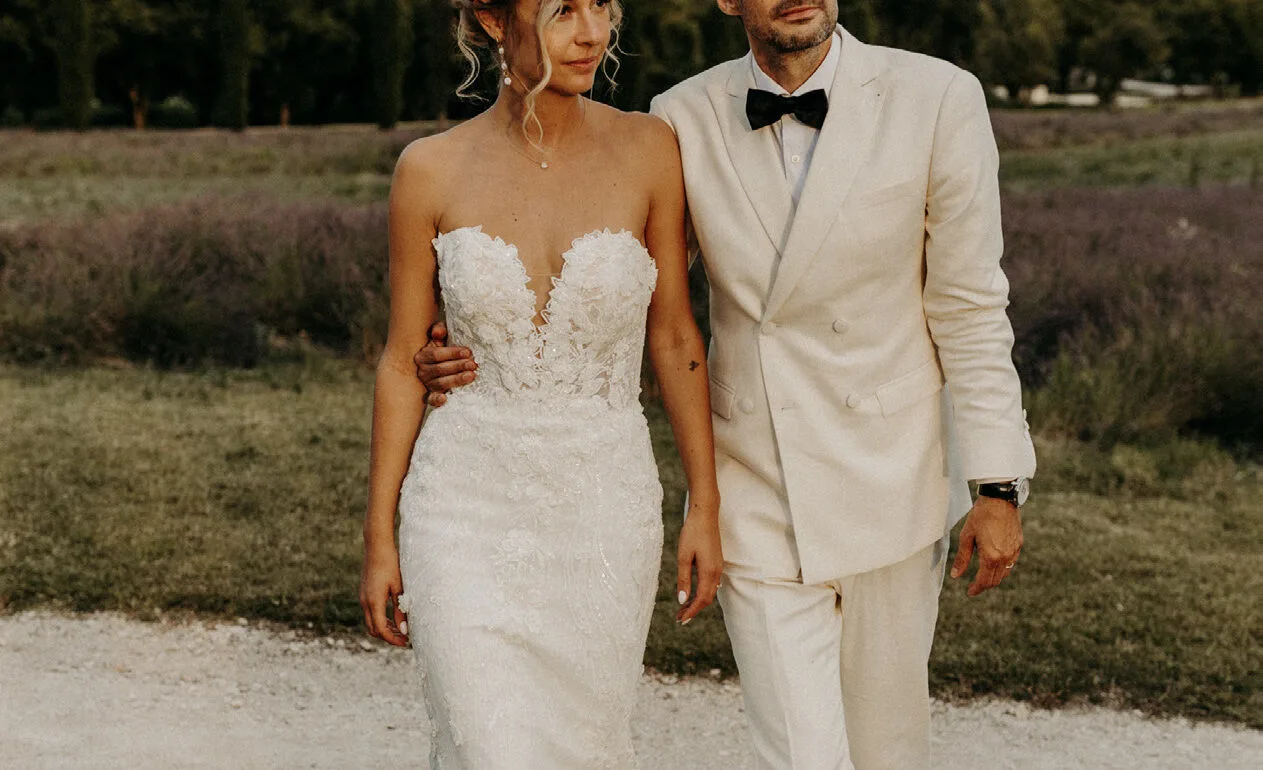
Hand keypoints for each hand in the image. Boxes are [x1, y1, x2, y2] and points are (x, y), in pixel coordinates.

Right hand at [359, 546, 409, 646]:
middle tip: (404, 639)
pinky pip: (371, 613)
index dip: (392, 639)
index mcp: (374, 602)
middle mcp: (365, 602)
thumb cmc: (391, 565)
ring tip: (400, 630)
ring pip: (371, 622)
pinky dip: (381, 620)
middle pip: (374, 629)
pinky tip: (393, 618)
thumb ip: (401, 610)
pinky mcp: (365, 593)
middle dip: (388, 637)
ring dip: (384, 629)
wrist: (377, 547)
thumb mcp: (399, 588)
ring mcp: (363, 598)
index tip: (405, 642)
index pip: (381, 630)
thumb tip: (404, 630)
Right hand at [413, 321, 477, 407]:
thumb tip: (438, 333)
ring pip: (440, 383)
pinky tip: (445, 399)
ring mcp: (427, 384)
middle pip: (440, 369)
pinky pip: (431, 399)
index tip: (468, 352)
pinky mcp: (432, 395)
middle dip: (458, 366)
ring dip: (456, 380)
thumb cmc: (443, 347)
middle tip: (473, 364)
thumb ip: (439, 330)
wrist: (442, 362)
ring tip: (472, 376)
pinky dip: (437, 400)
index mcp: (422, 355)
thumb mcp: (441, 337)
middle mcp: (422, 371)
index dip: (452, 353)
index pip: (436, 354)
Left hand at [675, 500, 722, 624]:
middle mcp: (716, 571)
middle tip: (679, 618)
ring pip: (710, 591)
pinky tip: (693, 593)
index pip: (702, 600)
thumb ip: (684, 579)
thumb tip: (682, 600)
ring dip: (697, 601)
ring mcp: (718, 567)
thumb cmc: (692, 533)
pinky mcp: (716, 562)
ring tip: (683, 608)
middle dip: (694, 610)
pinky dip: (702, 592)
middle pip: (707, 598)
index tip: (681, 620)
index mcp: (709, 572)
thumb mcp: (683, 556)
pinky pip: (711, 583)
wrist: (705, 514)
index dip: (692, 612)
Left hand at [950, 496, 1022, 596]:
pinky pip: (1011, 563)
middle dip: (984, 585)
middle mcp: (1005, 557)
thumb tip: (955, 575)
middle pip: (995, 581)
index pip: (984, 581)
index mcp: (991, 557)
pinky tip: (994, 563)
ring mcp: (1014, 552)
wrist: (1000, 499)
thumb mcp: (967, 536)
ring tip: (983, 576)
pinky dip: (1002, 568)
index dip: (976, 589)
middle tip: (974, 586)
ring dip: (994, 578)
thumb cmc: (980, 515)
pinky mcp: (1019, 545)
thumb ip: (962, 558)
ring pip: (1005, 573)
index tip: (969, 592)